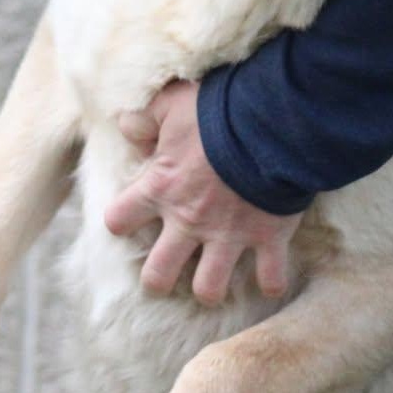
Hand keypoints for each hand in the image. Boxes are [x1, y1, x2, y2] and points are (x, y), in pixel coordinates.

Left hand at [105, 80, 301, 305]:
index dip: (121, 220)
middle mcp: (190, 222)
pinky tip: (268, 278)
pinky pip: (269, 278)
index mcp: (162, 189)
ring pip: (209, 288)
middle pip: (158, 275)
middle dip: (159, 279)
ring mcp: (229, 236)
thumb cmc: (218, 110)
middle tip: (167, 269)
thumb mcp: (172, 104)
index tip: (131, 216)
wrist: (273, 121)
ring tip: (213, 277)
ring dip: (211, 286)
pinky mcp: (267, 238)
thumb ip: (144, 118)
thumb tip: (125, 127)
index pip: (119, 220)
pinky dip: (271, 282)